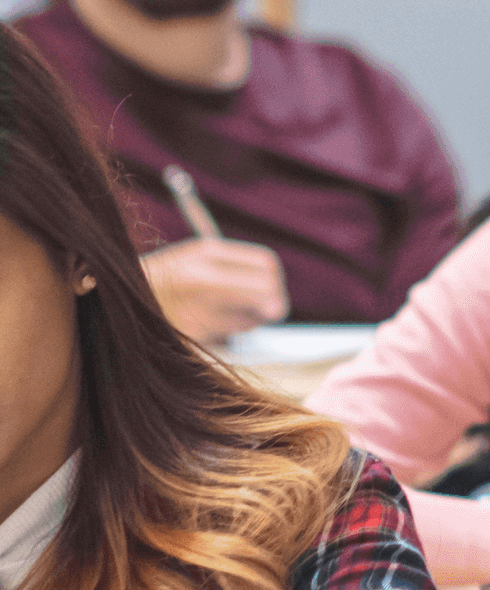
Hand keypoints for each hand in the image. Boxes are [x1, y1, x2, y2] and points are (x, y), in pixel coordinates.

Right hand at [143, 237, 288, 342]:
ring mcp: (195, 307)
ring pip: (250, 320)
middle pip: (266, 292)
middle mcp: (202, 278)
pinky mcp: (189, 335)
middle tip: (263, 309)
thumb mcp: (193, 261)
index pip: (266, 264)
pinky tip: (204, 324)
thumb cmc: (160, 281)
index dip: (273, 279)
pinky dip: (225, 333)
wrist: (111, 302)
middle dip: (271, 304)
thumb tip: (278, 310)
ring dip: (246, 321)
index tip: (270, 287)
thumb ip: (238, 273)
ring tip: (217, 311)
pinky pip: (226, 337)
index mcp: (204, 252)